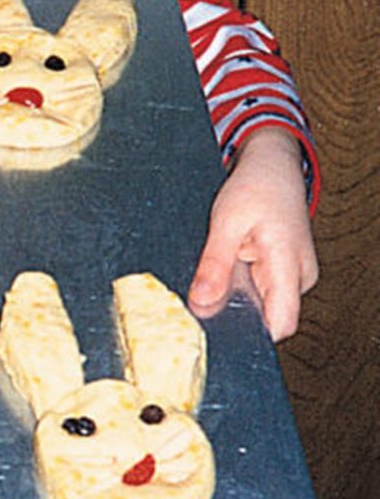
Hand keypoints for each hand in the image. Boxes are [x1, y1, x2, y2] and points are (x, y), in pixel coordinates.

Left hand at [187, 127, 317, 340]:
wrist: (273, 166)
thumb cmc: (255, 187)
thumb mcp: (226, 223)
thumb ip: (214, 265)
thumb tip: (201, 303)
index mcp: (290, 265)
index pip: (280, 323)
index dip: (251, 332)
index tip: (217, 326)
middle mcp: (298, 277)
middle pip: (267, 315)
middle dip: (235, 310)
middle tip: (201, 294)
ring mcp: (292, 275)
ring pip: (261, 302)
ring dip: (236, 293)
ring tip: (215, 270)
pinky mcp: (283, 270)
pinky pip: (260, 288)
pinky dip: (240, 282)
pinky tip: (224, 267)